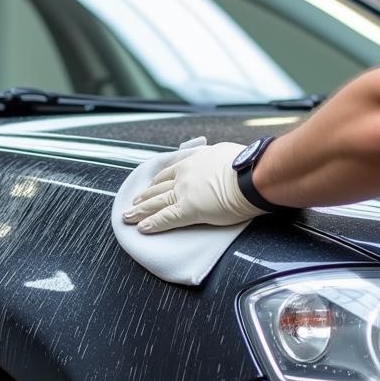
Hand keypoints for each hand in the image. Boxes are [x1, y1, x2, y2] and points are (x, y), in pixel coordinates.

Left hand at [122, 142, 267, 233]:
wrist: (251, 175)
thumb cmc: (247, 164)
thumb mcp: (226, 153)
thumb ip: (217, 159)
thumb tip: (221, 161)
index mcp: (194, 161)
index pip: (171, 172)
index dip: (159, 181)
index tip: (151, 185)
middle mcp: (184, 176)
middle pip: (159, 187)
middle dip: (144, 196)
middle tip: (134, 201)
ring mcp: (184, 193)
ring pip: (156, 202)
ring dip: (140, 210)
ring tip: (128, 216)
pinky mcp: (188, 210)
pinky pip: (166, 218)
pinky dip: (152, 224)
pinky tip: (142, 228)